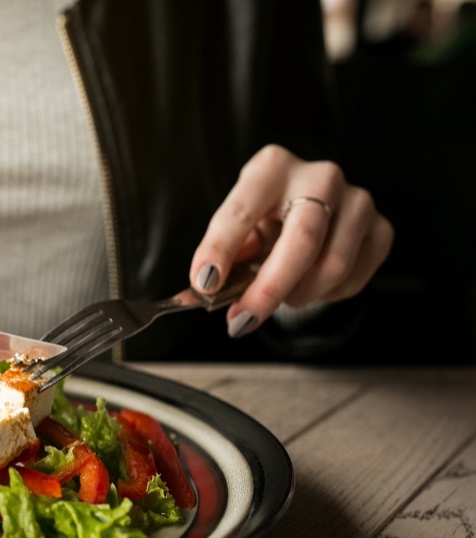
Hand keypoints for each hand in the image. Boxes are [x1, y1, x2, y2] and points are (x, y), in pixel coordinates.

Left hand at [190, 145, 393, 337]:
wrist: (312, 206)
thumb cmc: (266, 218)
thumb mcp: (239, 227)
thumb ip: (226, 253)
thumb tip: (208, 289)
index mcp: (272, 167)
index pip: (242, 211)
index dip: (221, 249)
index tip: (205, 283)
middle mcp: (321, 176)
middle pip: (302, 240)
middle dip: (269, 289)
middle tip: (242, 320)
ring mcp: (358, 200)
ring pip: (333, 265)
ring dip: (298, 295)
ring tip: (280, 296)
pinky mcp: (381, 228)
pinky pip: (353, 278)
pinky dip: (326, 295)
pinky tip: (310, 285)